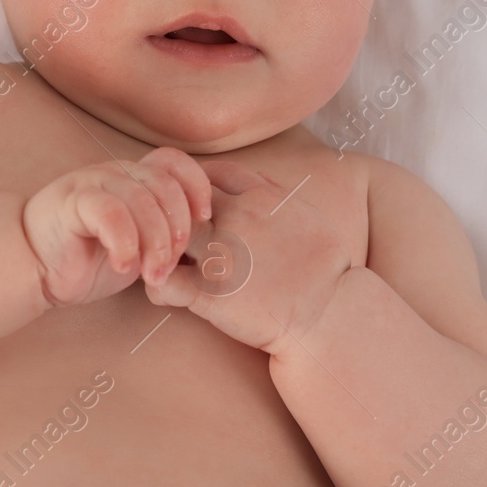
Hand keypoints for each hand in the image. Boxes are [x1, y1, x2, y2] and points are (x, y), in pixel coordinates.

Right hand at [22, 147, 211, 307]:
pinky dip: (124, 242)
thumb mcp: (141, 245)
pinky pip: (109, 212)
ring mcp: (93, 182)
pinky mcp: (71, 202)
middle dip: (177, 228)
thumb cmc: (92, 257)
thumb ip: (166, 233)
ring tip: (152, 274)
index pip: (177, 163)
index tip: (205, 221)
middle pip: (165, 185)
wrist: (36, 267)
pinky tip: (122, 265)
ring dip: (154, 241)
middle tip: (172, 264)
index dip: (197, 187)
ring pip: (140, 198)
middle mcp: (118, 172)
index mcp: (138, 177)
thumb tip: (208, 243)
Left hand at [144, 160, 351, 353]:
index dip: (193, 187)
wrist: (330, 312)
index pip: (210, 173)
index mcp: (262, 197)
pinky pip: (162, 283)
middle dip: (168, 212)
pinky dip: (156, 285)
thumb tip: (259, 184)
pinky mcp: (210, 293)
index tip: (188, 205)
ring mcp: (221, 254)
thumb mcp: (308, 216)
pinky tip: (167, 293)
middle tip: (166, 232)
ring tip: (161, 261)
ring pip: (163, 234)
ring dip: (157, 245)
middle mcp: (237, 218)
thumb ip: (278, 198)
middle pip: (180, 198)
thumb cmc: (325, 269)